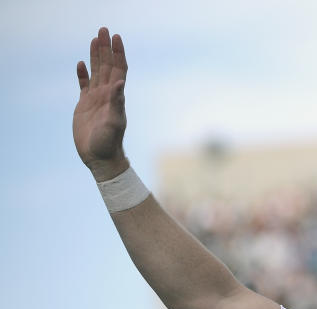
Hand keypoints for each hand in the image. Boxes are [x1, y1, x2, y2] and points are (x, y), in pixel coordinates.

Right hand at [73, 27, 128, 180]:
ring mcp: (96, 99)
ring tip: (94, 39)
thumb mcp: (114, 122)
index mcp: (116, 96)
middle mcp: (107, 95)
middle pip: (107, 66)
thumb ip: (117, 102)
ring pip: (96, 72)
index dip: (118, 53)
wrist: (100, 157)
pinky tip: (81, 63)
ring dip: (95, 56)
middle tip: (104, 29)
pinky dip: (82, 74)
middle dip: (106, 48)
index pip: (118, 69)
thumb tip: (120, 83)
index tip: (116, 37)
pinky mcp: (84, 105)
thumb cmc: (109, 143)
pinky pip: (84, 85)